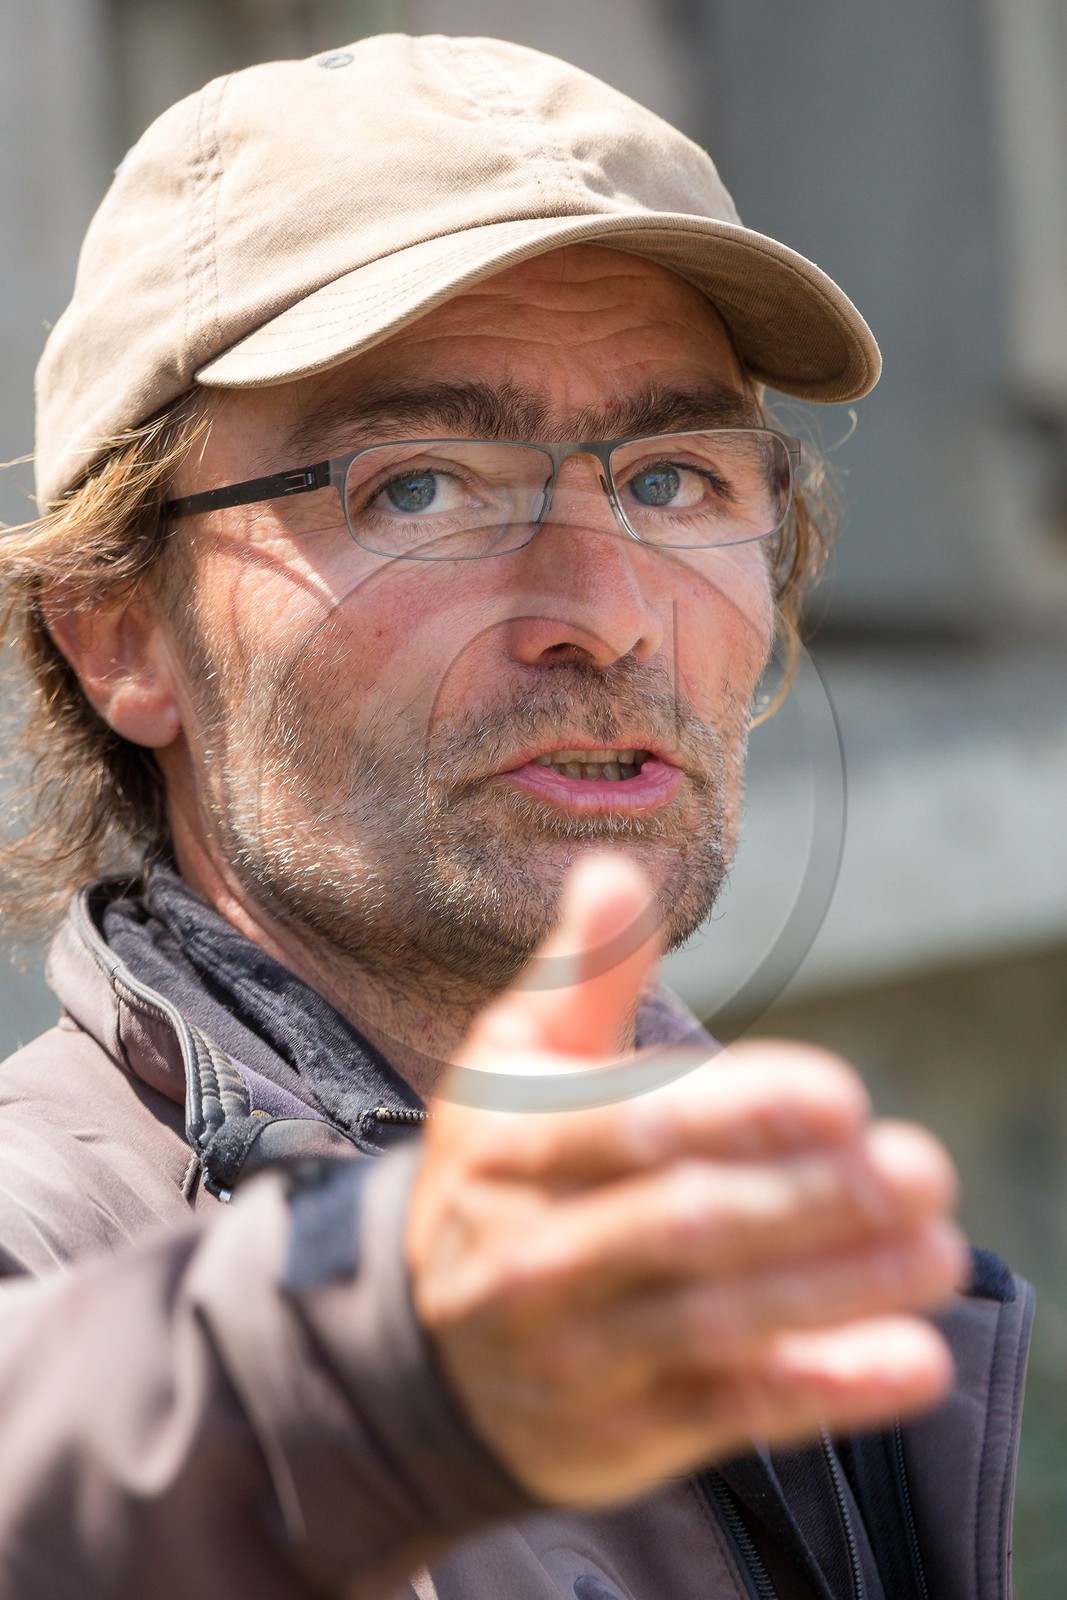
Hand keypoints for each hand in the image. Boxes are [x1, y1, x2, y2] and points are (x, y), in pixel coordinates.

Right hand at [406, 852, 965, 1505]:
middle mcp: (531, 1254)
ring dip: (837, 1289)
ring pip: (717, 1323)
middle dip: (810, 1199)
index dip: (739, 1113)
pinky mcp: (617, 1434)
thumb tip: (620, 868)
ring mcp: (572, 1354)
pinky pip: (730, 1415)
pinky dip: (826, 1391)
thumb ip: (582, 973)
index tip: (842, 1095)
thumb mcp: (512, 1063)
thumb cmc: (500, 1172)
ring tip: (936, 1250)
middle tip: (923, 1169)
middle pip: (683, 1227)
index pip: (630, 1128)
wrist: (422, 1349)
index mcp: (512, 1146)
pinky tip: (911, 1361)